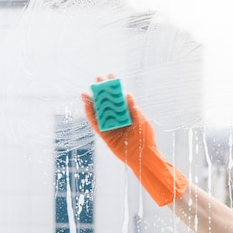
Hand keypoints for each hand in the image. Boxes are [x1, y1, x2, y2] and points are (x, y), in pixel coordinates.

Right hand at [82, 78, 187, 205]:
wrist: (143, 156)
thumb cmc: (146, 139)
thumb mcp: (142, 121)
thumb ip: (133, 109)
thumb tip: (128, 95)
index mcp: (128, 113)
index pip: (119, 97)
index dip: (114, 87)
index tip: (110, 75)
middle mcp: (118, 119)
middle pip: (107, 103)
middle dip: (102, 91)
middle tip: (97, 80)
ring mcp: (111, 126)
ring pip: (99, 112)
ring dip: (92, 102)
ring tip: (86, 93)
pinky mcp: (106, 135)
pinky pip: (96, 125)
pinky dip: (90, 116)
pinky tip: (86, 107)